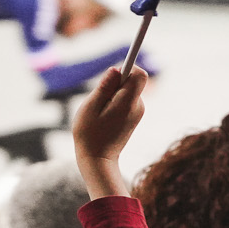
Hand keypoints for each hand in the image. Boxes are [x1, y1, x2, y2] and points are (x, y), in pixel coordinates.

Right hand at [72, 67, 147, 199]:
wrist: (98, 160)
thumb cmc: (89, 135)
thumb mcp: (90, 108)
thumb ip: (104, 87)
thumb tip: (116, 69)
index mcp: (127, 103)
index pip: (139, 75)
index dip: (128, 67)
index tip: (113, 73)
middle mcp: (137, 106)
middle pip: (133, 81)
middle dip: (115, 83)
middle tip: (99, 99)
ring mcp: (137, 112)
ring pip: (127, 90)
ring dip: (113, 94)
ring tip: (99, 111)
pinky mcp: (134, 116)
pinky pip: (126, 100)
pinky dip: (114, 102)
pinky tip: (104, 117)